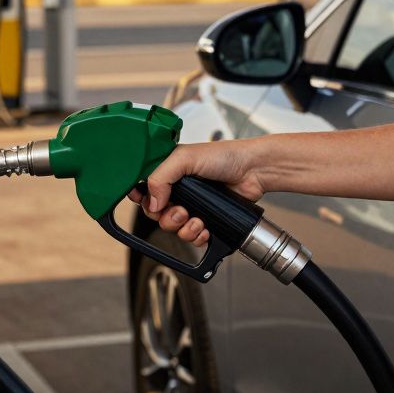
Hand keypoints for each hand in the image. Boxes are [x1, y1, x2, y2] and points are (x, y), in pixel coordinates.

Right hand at [127, 140, 266, 246]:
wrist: (252, 171)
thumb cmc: (224, 156)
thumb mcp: (185, 158)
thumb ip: (161, 177)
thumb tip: (152, 201)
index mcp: (168, 171)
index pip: (144, 189)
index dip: (141, 198)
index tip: (145, 202)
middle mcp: (178, 189)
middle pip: (156, 213)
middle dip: (166, 217)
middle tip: (180, 211)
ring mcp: (192, 205)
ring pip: (173, 228)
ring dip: (183, 228)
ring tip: (197, 219)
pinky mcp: (206, 218)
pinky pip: (192, 236)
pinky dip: (196, 236)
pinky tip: (205, 228)